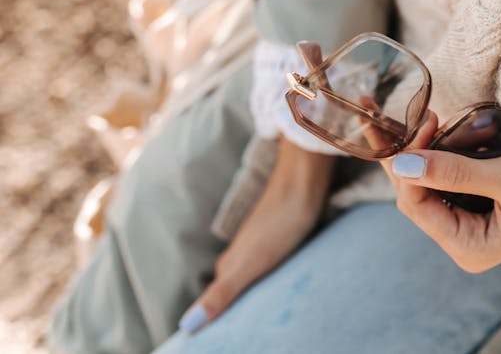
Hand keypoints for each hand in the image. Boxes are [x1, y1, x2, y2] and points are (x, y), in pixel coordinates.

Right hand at [178, 139, 333, 333]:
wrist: (303, 182)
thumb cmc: (278, 224)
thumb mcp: (250, 264)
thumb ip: (222, 293)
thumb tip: (186, 326)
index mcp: (231, 261)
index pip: (216, 295)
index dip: (213, 312)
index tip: (210, 330)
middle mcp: (241, 250)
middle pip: (230, 282)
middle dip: (231, 301)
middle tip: (238, 322)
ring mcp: (260, 239)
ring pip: (250, 269)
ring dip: (251, 286)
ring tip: (258, 304)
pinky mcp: (282, 231)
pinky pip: (270, 259)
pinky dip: (270, 272)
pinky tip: (279, 275)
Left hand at [380, 119, 500, 272]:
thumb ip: (452, 171)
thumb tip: (400, 163)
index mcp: (468, 247)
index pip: (415, 204)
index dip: (409, 164)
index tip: (423, 123)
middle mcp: (465, 238)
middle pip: (419, 191)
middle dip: (420, 152)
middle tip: (423, 114)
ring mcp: (473, 219)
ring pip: (436, 177)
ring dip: (446, 147)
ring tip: (468, 125)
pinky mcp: (482, 199)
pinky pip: (455, 171)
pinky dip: (461, 149)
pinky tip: (475, 132)